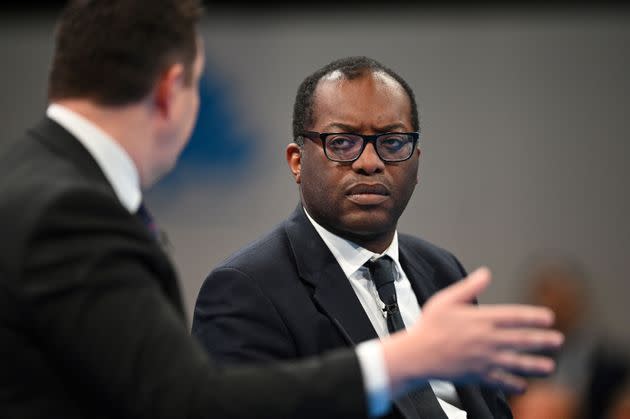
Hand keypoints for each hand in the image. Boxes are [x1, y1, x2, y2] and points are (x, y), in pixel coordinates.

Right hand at [381, 267, 563, 394]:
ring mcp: (485, 360)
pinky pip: (501, 382)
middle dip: (542, 340)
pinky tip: (523, 385)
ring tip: (550, 366)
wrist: (417, 355)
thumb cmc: (429, 326)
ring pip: (517, 363)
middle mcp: (487, 340)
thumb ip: (469, 287)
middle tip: (557, 340)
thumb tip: (485, 273)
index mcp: (481, 320)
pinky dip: (514, 384)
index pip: (515, 317)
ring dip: (536, 365)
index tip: (548, 318)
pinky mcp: (478, 376)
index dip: (534, 317)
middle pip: (522, 340)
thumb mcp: (446, 300)